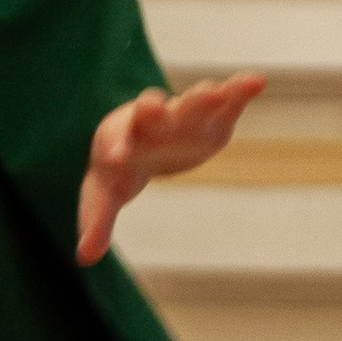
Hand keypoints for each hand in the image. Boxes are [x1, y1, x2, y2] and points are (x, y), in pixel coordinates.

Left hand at [76, 74, 265, 263]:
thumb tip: (84, 260)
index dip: (116, 149)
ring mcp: (181, 115)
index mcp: (122, 139)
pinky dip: (239, 90)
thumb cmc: (120, 168)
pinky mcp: (211, 117)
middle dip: (154, 110)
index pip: (116, 142)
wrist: (143, 140)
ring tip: (217, 91)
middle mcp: (150, 121)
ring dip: (201, 97)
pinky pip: (226, 100)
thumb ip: (97, 222)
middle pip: (151, 112)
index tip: (114, 156)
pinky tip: (257, 81)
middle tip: (155, 107)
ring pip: (190, 103)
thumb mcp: (105, 195)